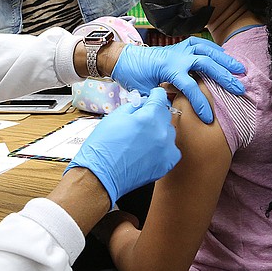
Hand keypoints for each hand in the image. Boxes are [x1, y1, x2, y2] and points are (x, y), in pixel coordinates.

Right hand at [66, 87, 180, 208]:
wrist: (100, 174)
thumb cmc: (103, 146)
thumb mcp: (115, 116)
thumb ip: (134, 106)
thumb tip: (144, 103)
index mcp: (149, 118)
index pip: (160, 97)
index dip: (154, 95)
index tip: (152, 97)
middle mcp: (162, 133)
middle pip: (165, 115)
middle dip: (155, 114)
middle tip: (140, 120)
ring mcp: (166, 150)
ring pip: (169, 132)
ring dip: (159, 131)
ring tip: (142, 139)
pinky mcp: (167, 164)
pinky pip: (171, 150)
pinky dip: (163, 148)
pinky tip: (148, 150)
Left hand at [112, 37, 245, 123]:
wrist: (124, 58)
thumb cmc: (133, 76)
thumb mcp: (143, 92)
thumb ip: (160, 102)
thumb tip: (176, 114)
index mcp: (167, 69)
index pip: (189, 87)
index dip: (200, 103)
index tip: (209, 118)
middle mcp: (177, 56)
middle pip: (205, 64)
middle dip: (223, 77)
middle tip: (239, 89)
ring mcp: (179, 49)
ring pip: (206, 50)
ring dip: (224, 59)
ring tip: (240, 70)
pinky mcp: (180, 46)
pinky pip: (201, 44)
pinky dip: (215, 49)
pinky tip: (225, 57)